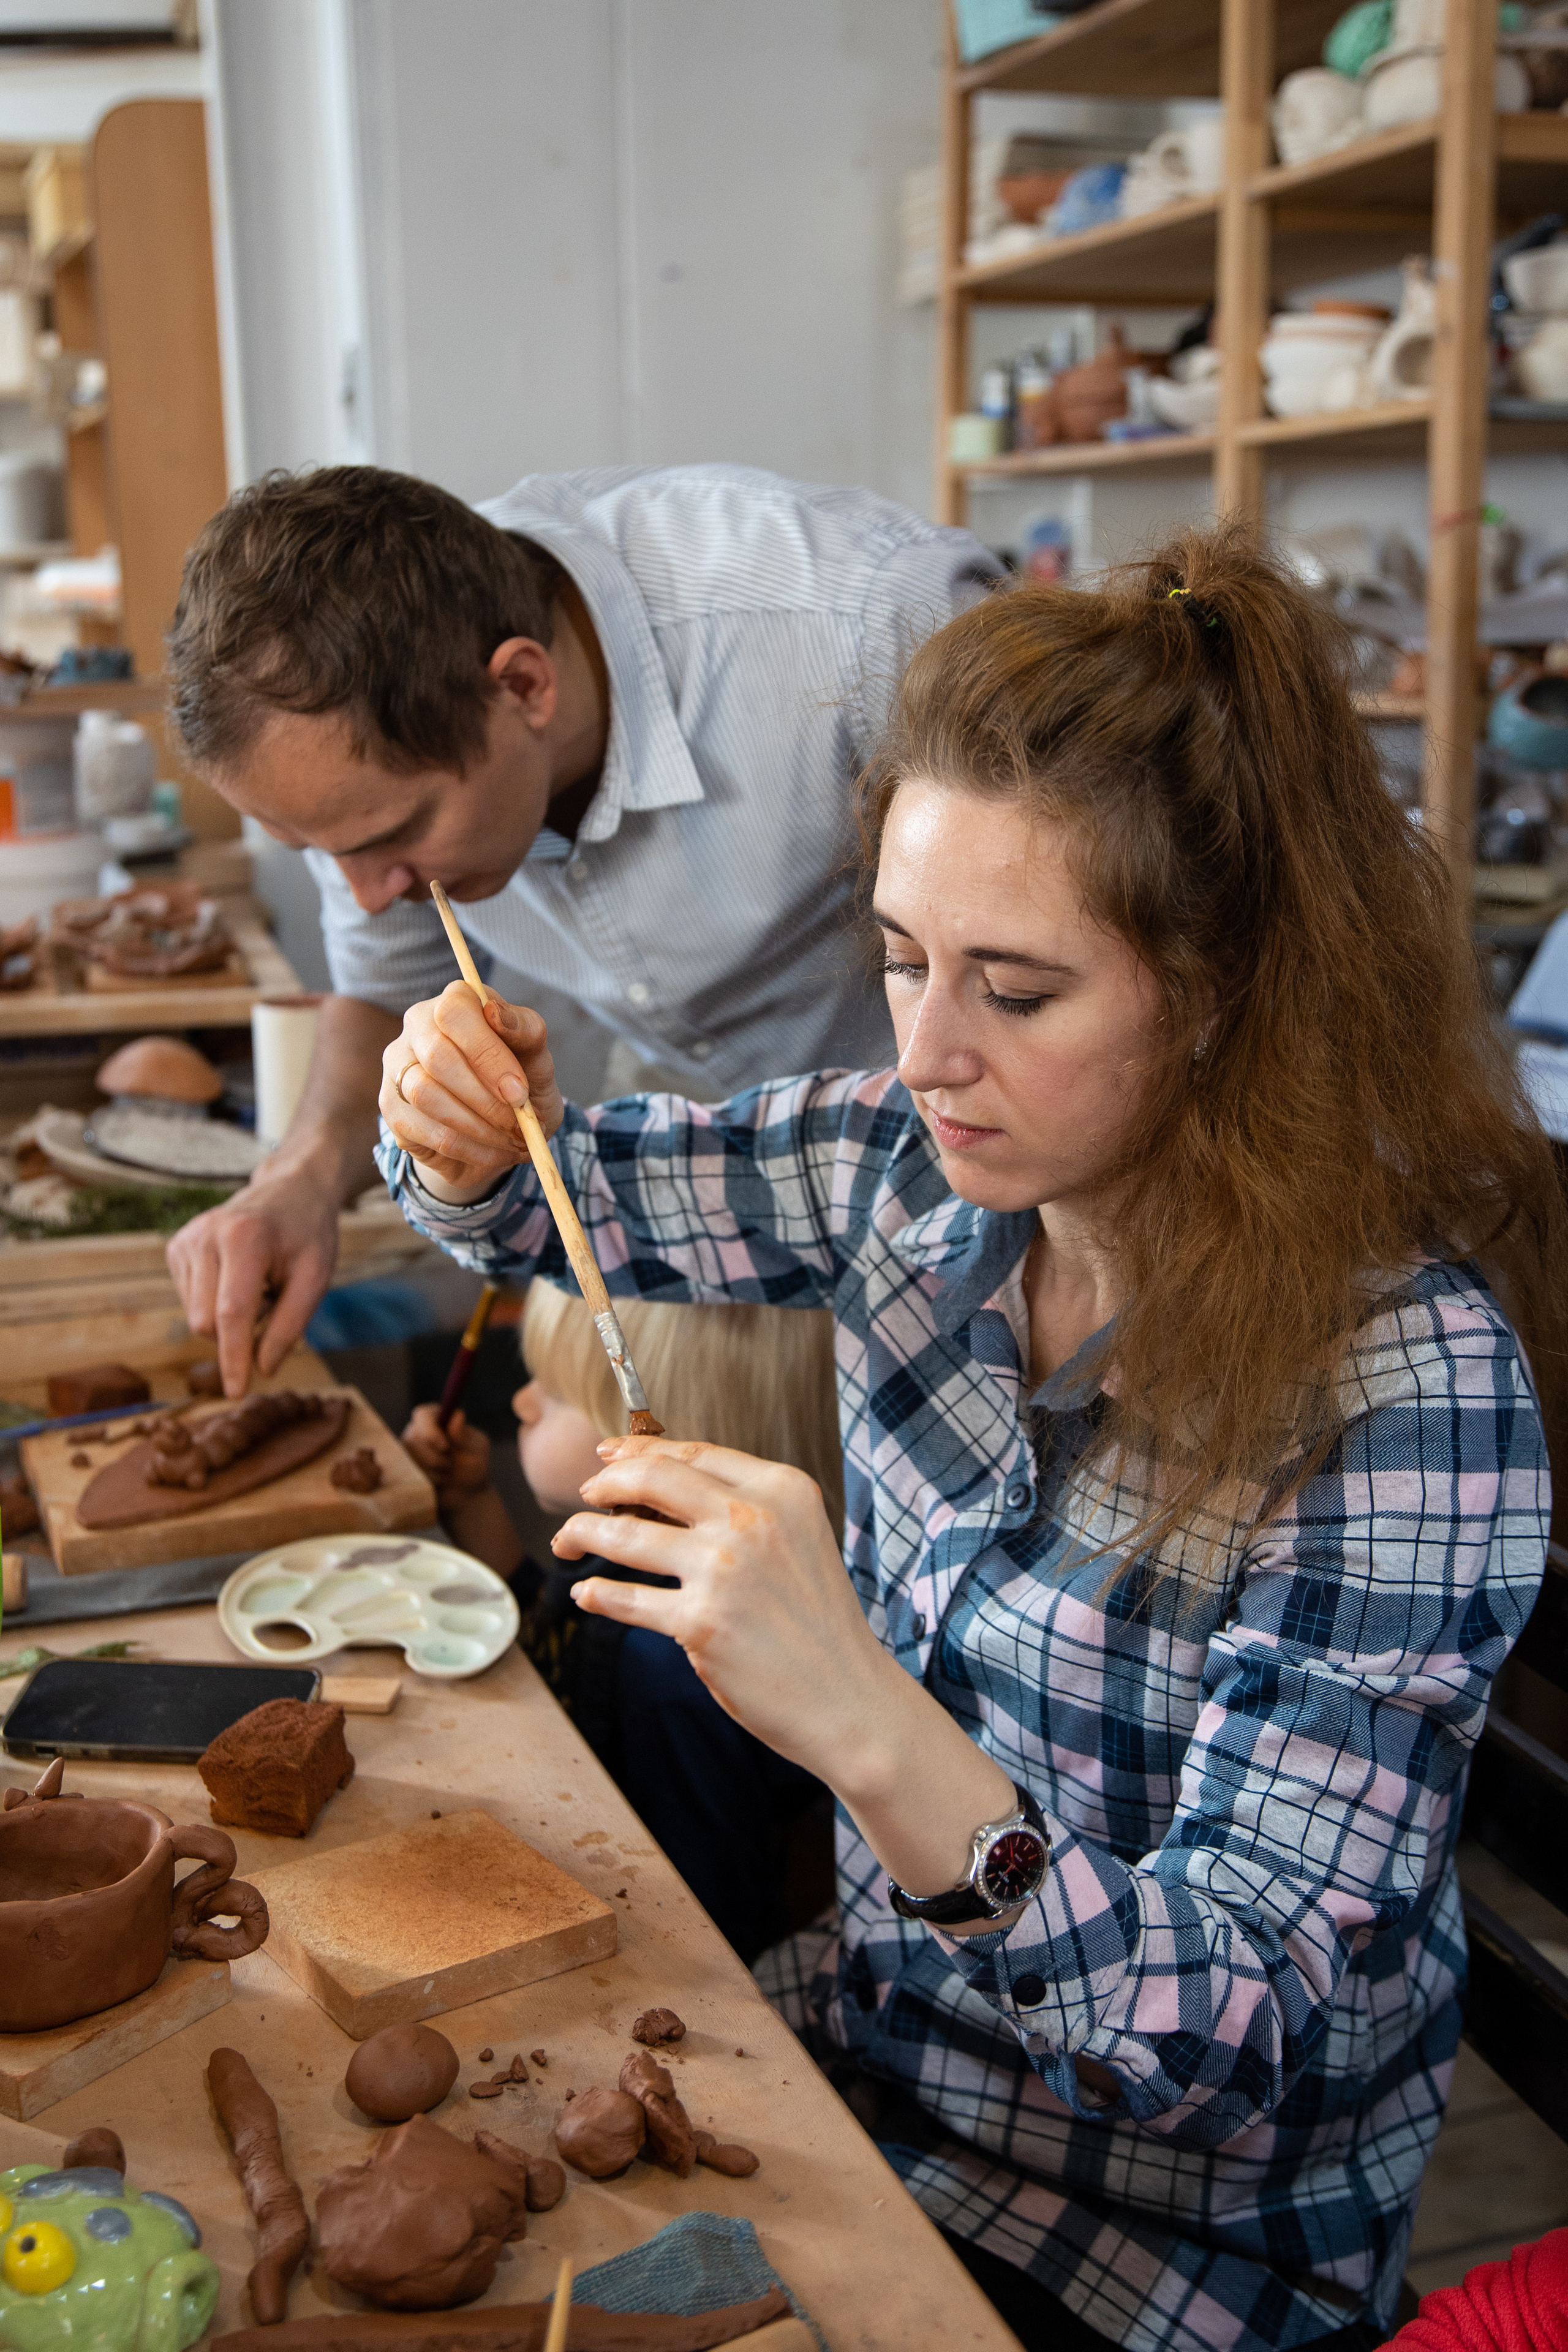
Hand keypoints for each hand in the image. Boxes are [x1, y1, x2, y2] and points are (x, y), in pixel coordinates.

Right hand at [167, 1160, 338, 1396]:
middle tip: (273, 1304)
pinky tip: (237, 1277)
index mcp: (243, 1239)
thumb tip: (263, 1368)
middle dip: (236, 1334)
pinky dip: (215, 1302)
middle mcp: (205, 1236)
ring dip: (228, 1317)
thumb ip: (289, 1325)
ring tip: (257, 1283)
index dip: (233, 1358)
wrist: (289, 1190)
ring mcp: (185, 1240)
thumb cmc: (307, 1234)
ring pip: (195, 1316)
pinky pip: (189, 1301)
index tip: (236, 1392)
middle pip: (205, 1322)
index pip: (231, 1314)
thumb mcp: (315, 1278)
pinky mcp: (176, 1247)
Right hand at [379, 983, 563, 1195]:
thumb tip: (496, 1013)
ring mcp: (397, 1067)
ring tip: (512, 1141)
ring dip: (478, 1127)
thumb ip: (525, 1031)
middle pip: (437, 1057)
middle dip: (486, 1099)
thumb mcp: (536, 1055)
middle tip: (520, 1125)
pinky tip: (494, 1153)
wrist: (504, 1129)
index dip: (487, 1055)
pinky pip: (425, 1131)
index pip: (455, 1013)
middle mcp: (417, 1027)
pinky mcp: (393, 1108)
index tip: (519, 1092)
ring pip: (425, 1095)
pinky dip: (469, 1148)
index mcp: (454, 1001)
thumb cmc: (520, 1080)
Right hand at [401, 1404, 490, 1505]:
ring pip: (410, 1458)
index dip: (430, 1430)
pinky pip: (409, 1474)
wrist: (466, 1493)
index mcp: (438, 1418)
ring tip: (449, 1474)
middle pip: (413, 1438)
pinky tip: (440, 1482)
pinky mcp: (405, 1469)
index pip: (423, 1415)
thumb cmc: (474, 1466)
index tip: (445, 1447)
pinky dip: (428, 1480)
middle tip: (451, 1466)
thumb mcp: (477, 1449)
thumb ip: (465, 1436)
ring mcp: (409, 1451)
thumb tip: (456, 1416)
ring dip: (433, 1470)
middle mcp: (418, 1431)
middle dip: (434, 1457)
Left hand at [554, 1435, 1019, 1910]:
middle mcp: (753, 1520)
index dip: (641, 1449)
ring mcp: (723, 1570)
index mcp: (783, 1490)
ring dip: (582, 1532)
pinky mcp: (700, 1624)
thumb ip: (745, 1509)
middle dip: (604, 1483)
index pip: (694, 1453)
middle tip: (584, 1495)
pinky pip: (625, 1599)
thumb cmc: (819, 1623)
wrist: (849, 1699)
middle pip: (651, 1479)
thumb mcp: (799, 1540)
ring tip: (565, 1540)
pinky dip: (595, 1594)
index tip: (609, 1456)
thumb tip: (659, 1490)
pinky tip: (584, 1592)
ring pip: (625, 1534)